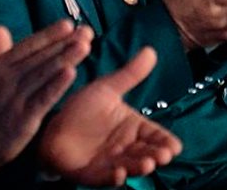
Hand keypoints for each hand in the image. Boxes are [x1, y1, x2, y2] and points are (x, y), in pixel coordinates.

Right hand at [0, 21, 92, 166]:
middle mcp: (7, 79)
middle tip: (86, 32)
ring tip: (84, 46)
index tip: (68, 24)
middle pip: (40, 58)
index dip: (49, 34)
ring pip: (44, 75)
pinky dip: (56, 86)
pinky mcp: (23, 119)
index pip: (28, 46)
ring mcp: (15, 99)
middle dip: (64, 43)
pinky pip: (42, 99)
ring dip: (65, 59)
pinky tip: (71, 73)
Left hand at [39, 48, 182, 186]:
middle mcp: (126, 148)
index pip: (155, 136)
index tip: (175, 146)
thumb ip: (130, 74)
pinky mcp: (92, 174)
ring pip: (130, 167)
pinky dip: (114, 178)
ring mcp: (111, 162)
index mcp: (133, 128)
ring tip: (147, 163)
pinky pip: (106, 178)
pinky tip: (119, 173)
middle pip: (147, 153)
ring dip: (140, 167)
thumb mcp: (107, 88)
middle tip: (164, 155)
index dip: (166, 142)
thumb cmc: (82, 109)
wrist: (51, 126)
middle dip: (157, 156)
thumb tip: (151, 50)